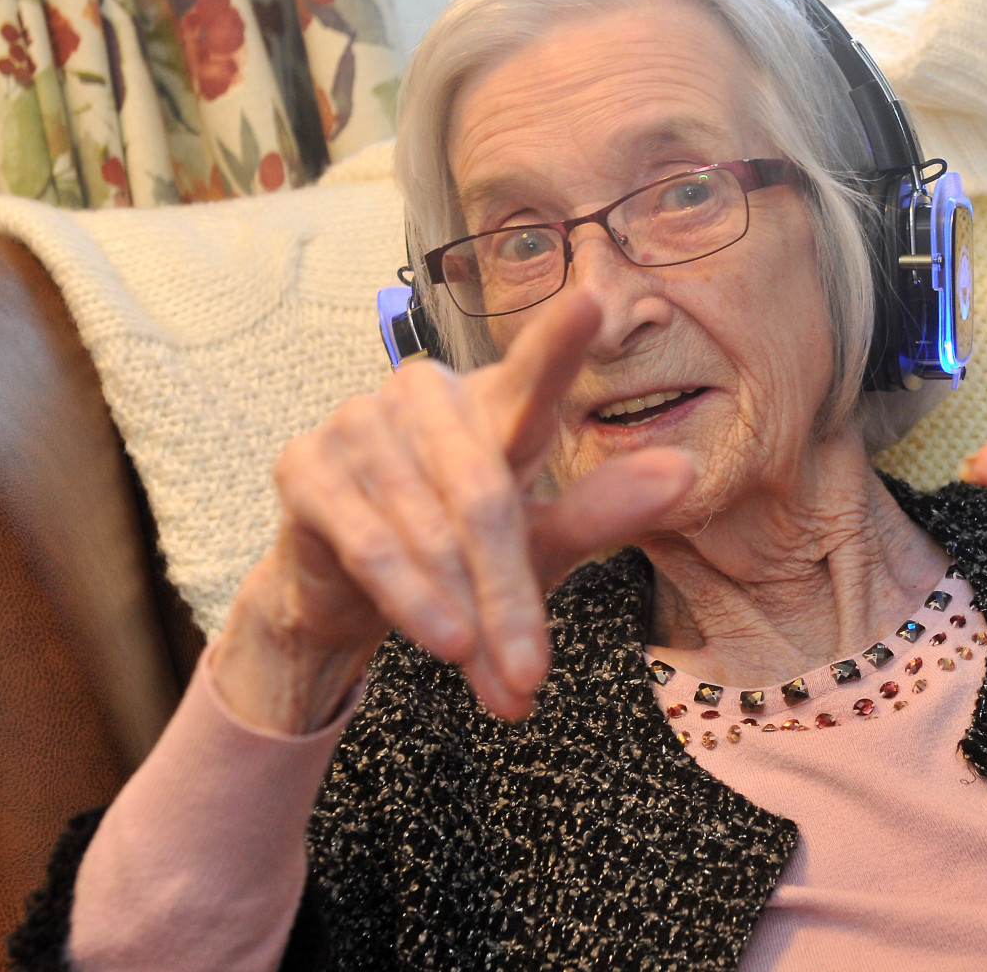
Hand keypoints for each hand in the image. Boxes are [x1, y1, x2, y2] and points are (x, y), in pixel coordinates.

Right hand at [213, 292, 694, 731]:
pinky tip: (442, 641)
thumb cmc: (465, 554)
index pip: (533, 375)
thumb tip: (681, 471)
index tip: (591, 301)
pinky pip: (367, 540)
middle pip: (484, 495)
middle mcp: (424, 394)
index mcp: (493, 400)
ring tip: (500, 686)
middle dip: (510, 596)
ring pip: (428, 529)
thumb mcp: (541, 542)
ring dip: (464, 614)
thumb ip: (603, 508)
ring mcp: (358, 420)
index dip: (557, 343)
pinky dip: (409, 597)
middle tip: (535, 675)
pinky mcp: (304, 464)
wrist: (347, 592)